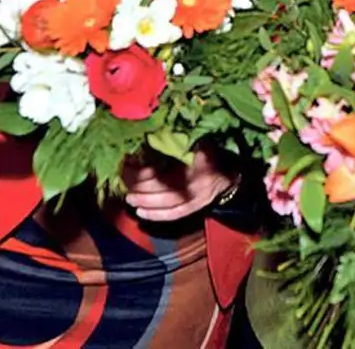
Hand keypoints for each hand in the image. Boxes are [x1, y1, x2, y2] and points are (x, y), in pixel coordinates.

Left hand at [121, 147, 237, 222]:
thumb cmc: (209, 150)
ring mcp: (196, 197)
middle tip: (123, 182)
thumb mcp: (194, 139)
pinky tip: (141, 213)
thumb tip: (145, 139)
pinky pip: (174, 214)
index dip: (141, 170)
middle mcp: (194, 182)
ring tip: (128, 198)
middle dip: (139, 186)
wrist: (231, 169)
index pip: (161, 169)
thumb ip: (174, 139)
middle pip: (160, 188)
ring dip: (144, 201)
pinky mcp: (197, 207)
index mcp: (193, 161)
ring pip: (165, 203)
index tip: (127, 163)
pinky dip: (156, 216)